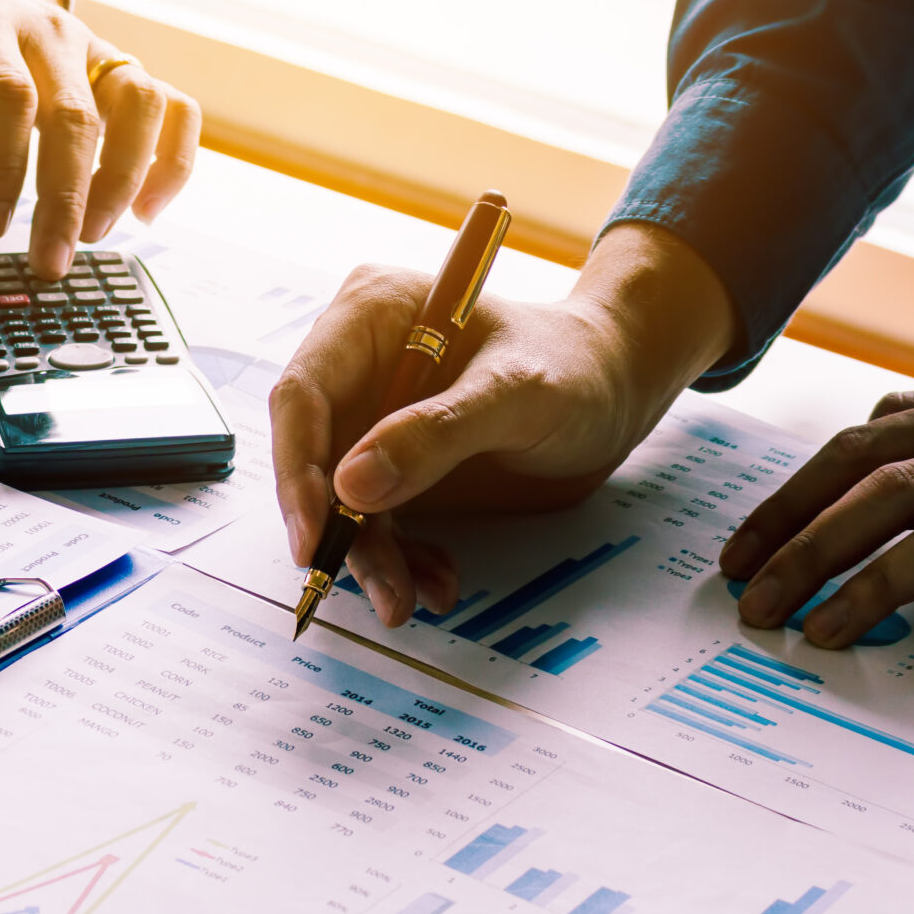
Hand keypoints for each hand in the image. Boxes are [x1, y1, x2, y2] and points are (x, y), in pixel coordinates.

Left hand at [0, 0, 200, 280]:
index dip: (3, 166)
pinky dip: (173, 160)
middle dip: (65, 198)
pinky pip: (175, 108)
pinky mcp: (124, 69)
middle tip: (49, 263)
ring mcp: (95, 48)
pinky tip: (145, 210)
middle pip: (75, 113)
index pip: (7, 95)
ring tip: (94, 235)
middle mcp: (47, 32)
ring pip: (139, 105)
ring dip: (124, 178)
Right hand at [270, 221, 734, 624]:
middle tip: (375, 586)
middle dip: (337, 526)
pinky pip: (376, 518)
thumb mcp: (517, 393)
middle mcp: (361, 362)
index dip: (299, 467)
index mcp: (373, 313)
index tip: (315, 534)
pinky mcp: (394, 460)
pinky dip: (400, 556)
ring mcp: (375, 414)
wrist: (614, 387)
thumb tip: (351, 486)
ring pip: (342, 498)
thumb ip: (436, 433)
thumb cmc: (575, 366)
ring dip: (372, 555)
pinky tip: (436, 578)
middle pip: (314, 452)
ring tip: (409, 599)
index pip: (304, 392)